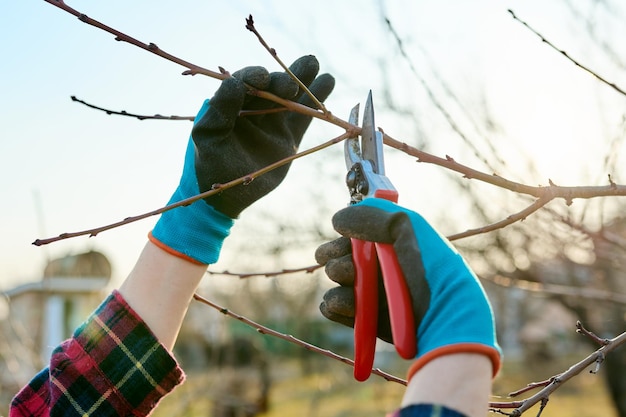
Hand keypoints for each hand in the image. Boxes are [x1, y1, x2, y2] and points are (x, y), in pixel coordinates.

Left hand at [194, 55, 334, 217]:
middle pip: (271, 86)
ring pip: (290, 96)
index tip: (264, 78)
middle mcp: (253, 107)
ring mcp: (272, 120)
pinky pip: (304, 115)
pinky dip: (316, 100)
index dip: (255, 76)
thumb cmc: (212, 164)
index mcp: (231, 104)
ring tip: (314, 63)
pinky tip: (327, 80)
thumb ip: (219, 111)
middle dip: (282, 80)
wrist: (228, 195)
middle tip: (291, 87)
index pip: (245, 82)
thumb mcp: (208, 137)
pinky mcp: (288, 135)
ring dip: (303, 78)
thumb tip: (235, 83)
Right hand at [315, 198, 500, 377]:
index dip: (346, 230)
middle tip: (352, 261)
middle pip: (338, 251)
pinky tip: (354, 305)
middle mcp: (379, 265)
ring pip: (333, 278)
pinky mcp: (363, 320)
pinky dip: (337, 304)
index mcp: (391, 241)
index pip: (354, 229)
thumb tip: (337, 221)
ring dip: (341, 277)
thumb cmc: (430, 267)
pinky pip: (331, 306)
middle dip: (337, 253)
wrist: (443, 318)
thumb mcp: (406, 225)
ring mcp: (370, 293)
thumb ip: (370, 214)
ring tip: (359, 284)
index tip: (347, 234)